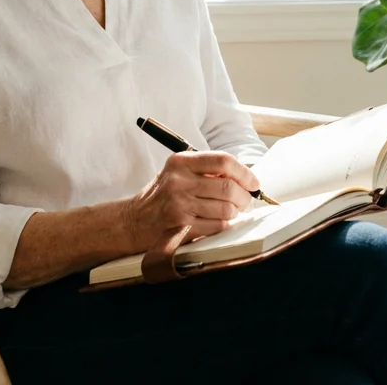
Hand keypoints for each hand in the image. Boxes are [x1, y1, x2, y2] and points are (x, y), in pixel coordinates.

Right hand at [120, 151, 260, 252]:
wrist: (132, 221)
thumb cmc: (162, 196)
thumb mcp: (178, 173)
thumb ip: (207, 171)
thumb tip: (244, 178)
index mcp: (181, 162)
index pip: (223, 160)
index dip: (244, 173)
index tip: (254, 183)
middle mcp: (179, 180)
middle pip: (228, 187)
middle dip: (244, 197)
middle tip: (245, 201)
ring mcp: (179, 204)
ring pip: (226, 209)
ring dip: (234, 213)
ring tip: (229, 212)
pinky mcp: (181, 226)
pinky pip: (217, 226)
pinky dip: (223, 225)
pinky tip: (217, 222)